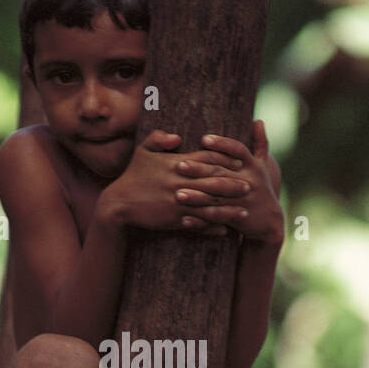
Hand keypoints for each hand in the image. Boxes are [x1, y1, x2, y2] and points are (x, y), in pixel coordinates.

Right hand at [102, 128, 249, 236]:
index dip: (225, 160)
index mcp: (176, 163)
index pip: (206, 158)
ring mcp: (178, 202)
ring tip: (244, 212)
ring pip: (209, 205)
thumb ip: (158, 138)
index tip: (241, 162)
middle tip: (250, 187)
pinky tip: (224, 230)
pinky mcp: (174, 219)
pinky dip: (211, 228)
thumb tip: (177, 137)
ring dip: (228, 210)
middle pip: (213, 182)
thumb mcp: (142, 151)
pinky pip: (198, 224)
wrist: (118, 204)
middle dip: (233, 185)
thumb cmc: (132, 176)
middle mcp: (180, 182)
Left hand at [174, 119, 284, 244]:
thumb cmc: (261, 188)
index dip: (221, 144)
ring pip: (216, 198)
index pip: (237, 150)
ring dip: (196, 197)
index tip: (203, 139)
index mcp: (252, 166)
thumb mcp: (262, 166)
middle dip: (200, 169)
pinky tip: (184, 219)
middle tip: (179, 165)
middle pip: (222, 173)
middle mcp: (248, 182)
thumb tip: (259, 121)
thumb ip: (260, 143)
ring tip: (177, 194)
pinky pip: (216, 219)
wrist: (270, 221)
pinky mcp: (236, 219)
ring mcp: (242, 202)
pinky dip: (200, 220)